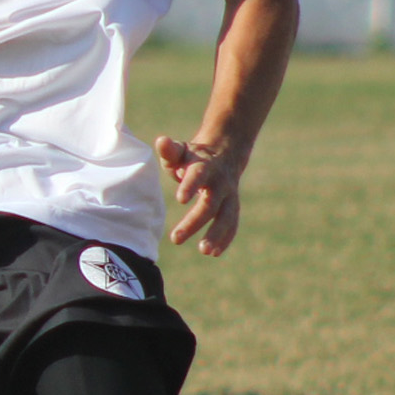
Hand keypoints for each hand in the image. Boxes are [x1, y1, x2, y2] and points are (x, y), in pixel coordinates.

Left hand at [156, 135, 244, 254]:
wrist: (224, 154)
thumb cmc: (191, 156)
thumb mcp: (180, 150)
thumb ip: (170, 150)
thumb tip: (161, 141)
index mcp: (205, 166)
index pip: (198, 175)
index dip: (190, 186)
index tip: (180, 199)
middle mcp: (220, 182)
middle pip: (209, 204)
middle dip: (194, 222)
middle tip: (176, 238)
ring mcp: (229, 196)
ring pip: (226, 217)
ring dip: (216, 235)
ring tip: (204, 251)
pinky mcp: (233, 207)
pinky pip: (232, 224)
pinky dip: (225, 239)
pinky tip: (214, 253)